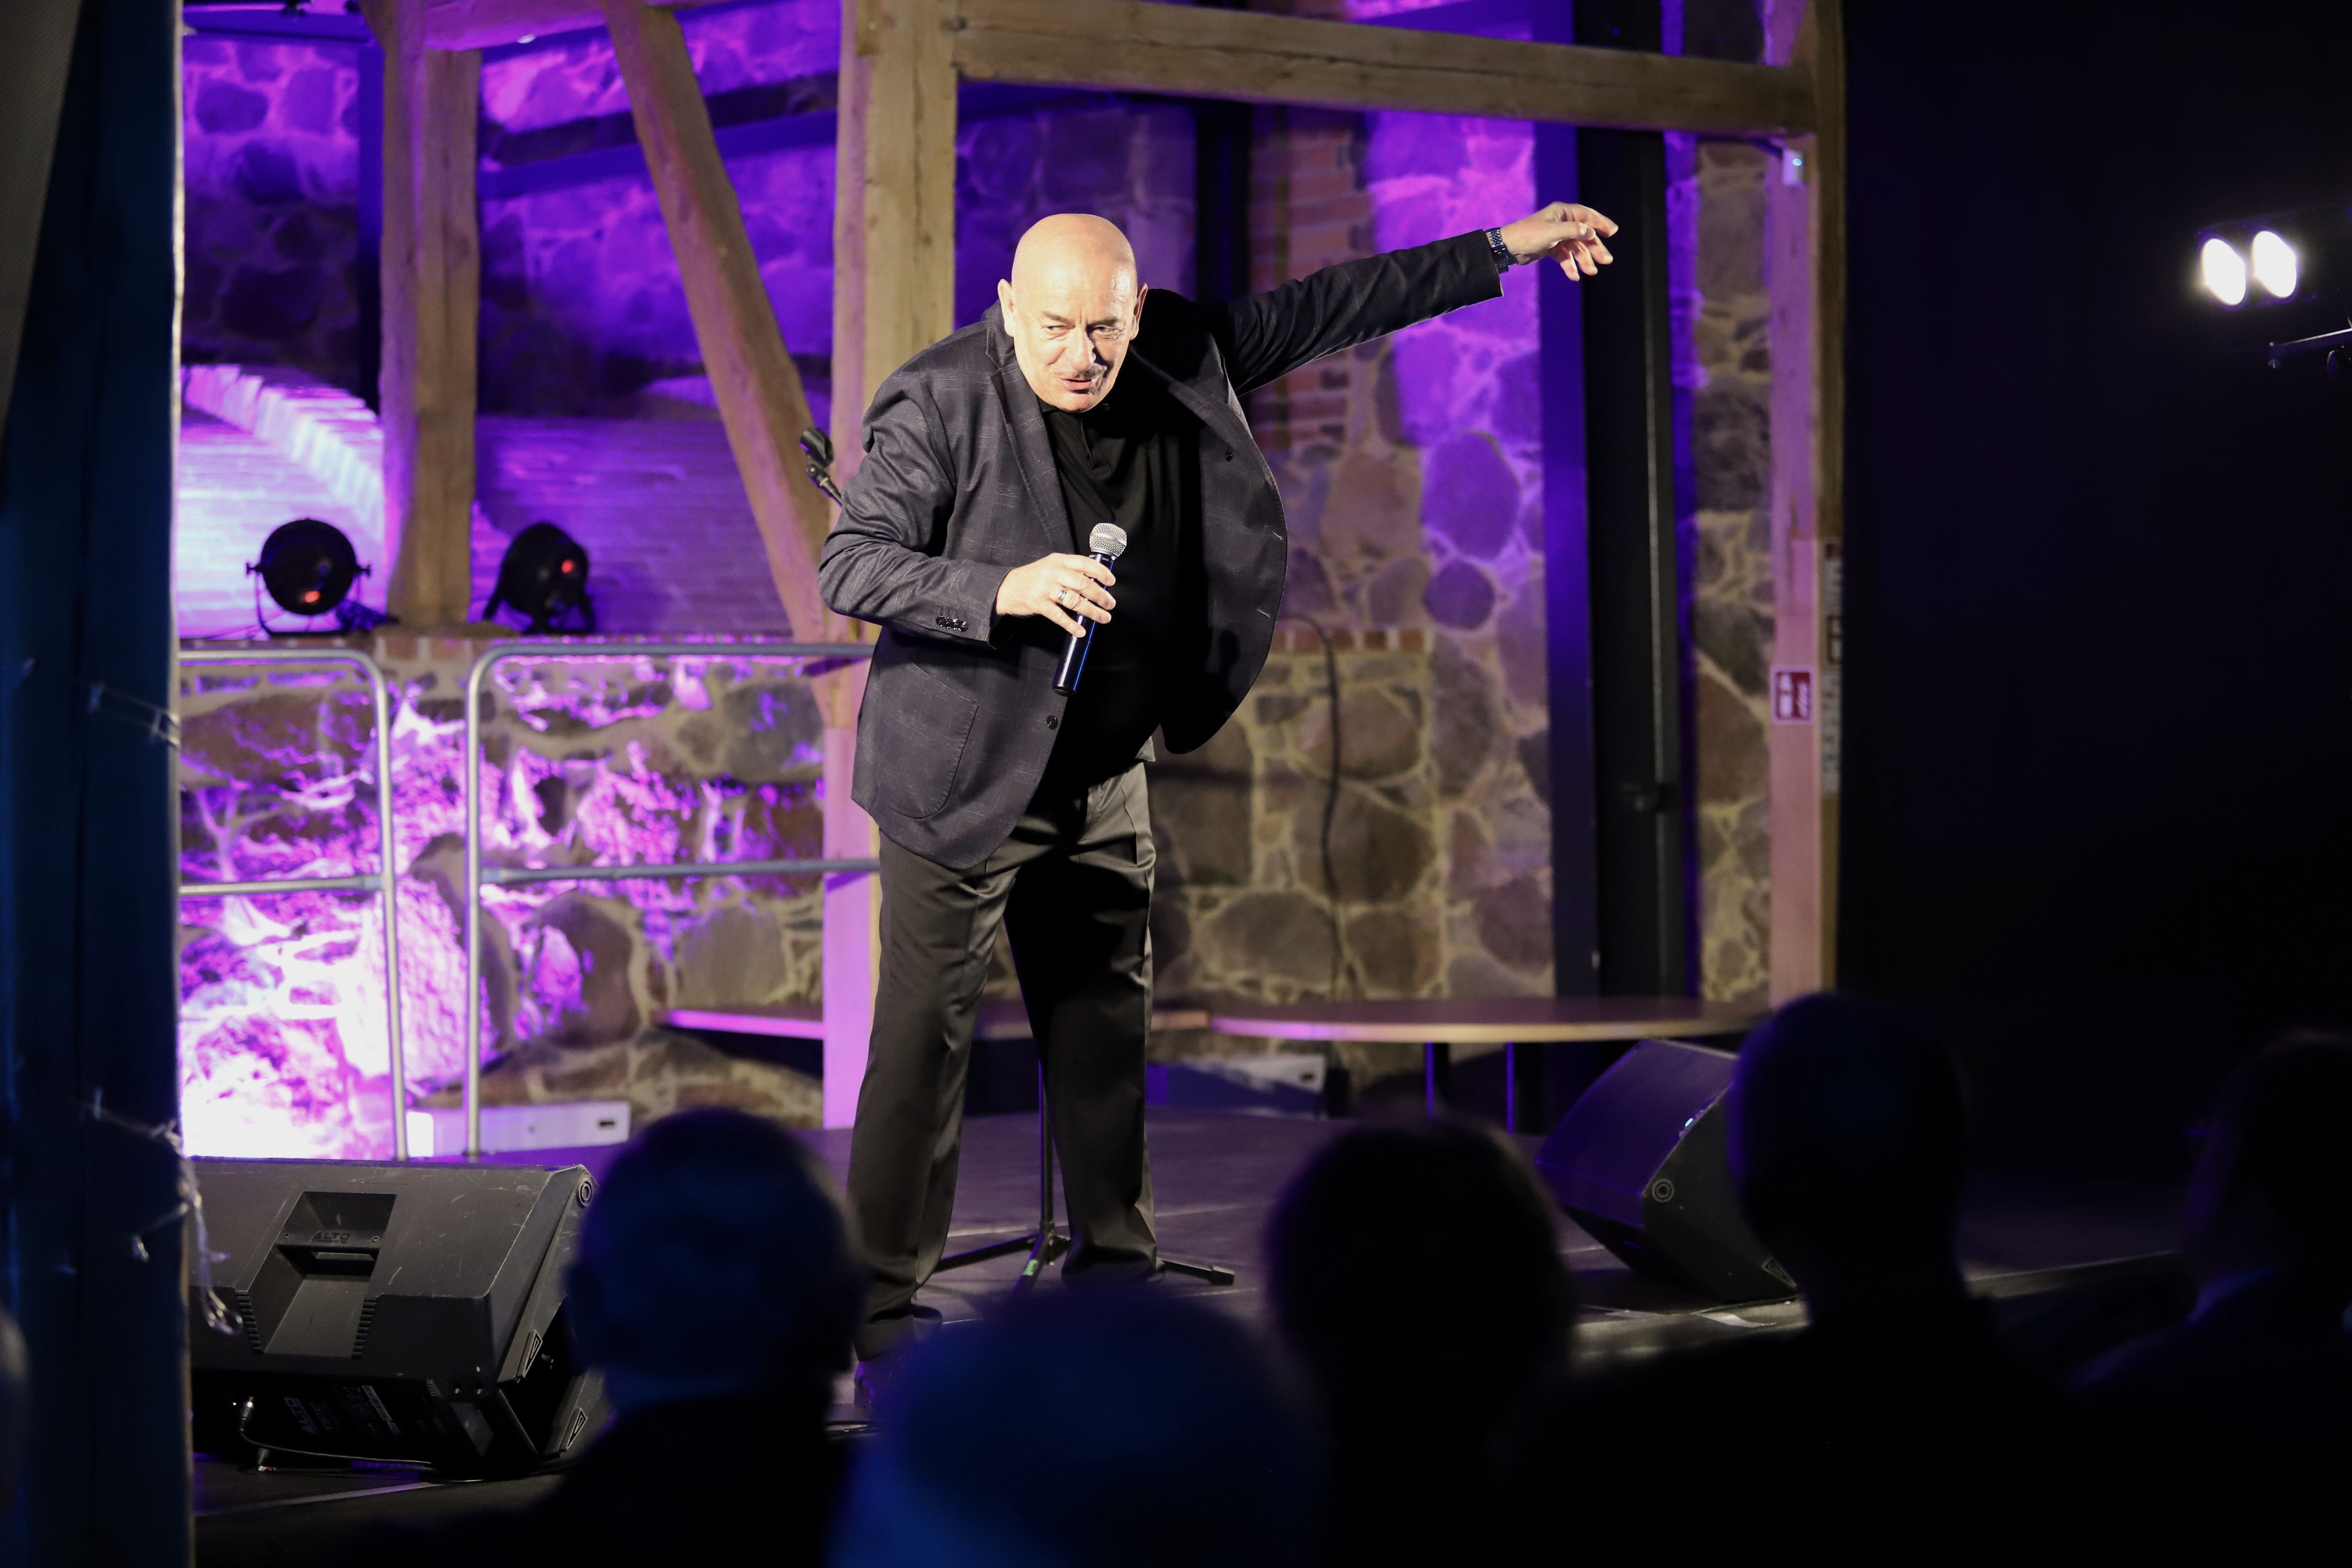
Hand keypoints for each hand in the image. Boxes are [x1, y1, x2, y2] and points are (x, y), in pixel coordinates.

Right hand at [996, 552, 1115, 635]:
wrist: (1006, 587)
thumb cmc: (1032, 578)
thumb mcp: (1051, 566)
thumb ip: (1070, 571)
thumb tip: (1095, 581)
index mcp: (1059, 560)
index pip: (1085, 563)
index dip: (1101, 572)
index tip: (1111, 581)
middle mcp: (1053, 572)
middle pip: (1083, 583)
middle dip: (1100, 595)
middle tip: (1110, 604)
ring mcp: (1045, 588)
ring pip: (1074, 600)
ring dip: (1091, 611)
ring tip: (1102, 618)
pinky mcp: (1039, 604)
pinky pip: (1059, 616)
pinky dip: (1071, 625)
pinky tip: (1080, 630)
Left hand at [1499, 202, 1618, 279]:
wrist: (1508, 248)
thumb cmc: (1528, 235)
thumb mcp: (1552, 232)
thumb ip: (1573, 231)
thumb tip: (1591, 232)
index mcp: (1562, 212)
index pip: (1586, 216)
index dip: (1601, 223)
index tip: (1613, 232)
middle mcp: (1561, 222)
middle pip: (1584, 234)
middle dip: (1595, 248)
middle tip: (1607, 260)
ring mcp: (1557, 236)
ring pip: (1576, 248)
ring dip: (1584, 259)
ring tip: (1592, 272)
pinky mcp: (1551, 248)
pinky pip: (1565, 257)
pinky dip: (1570, 266)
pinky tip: (1574, 276)